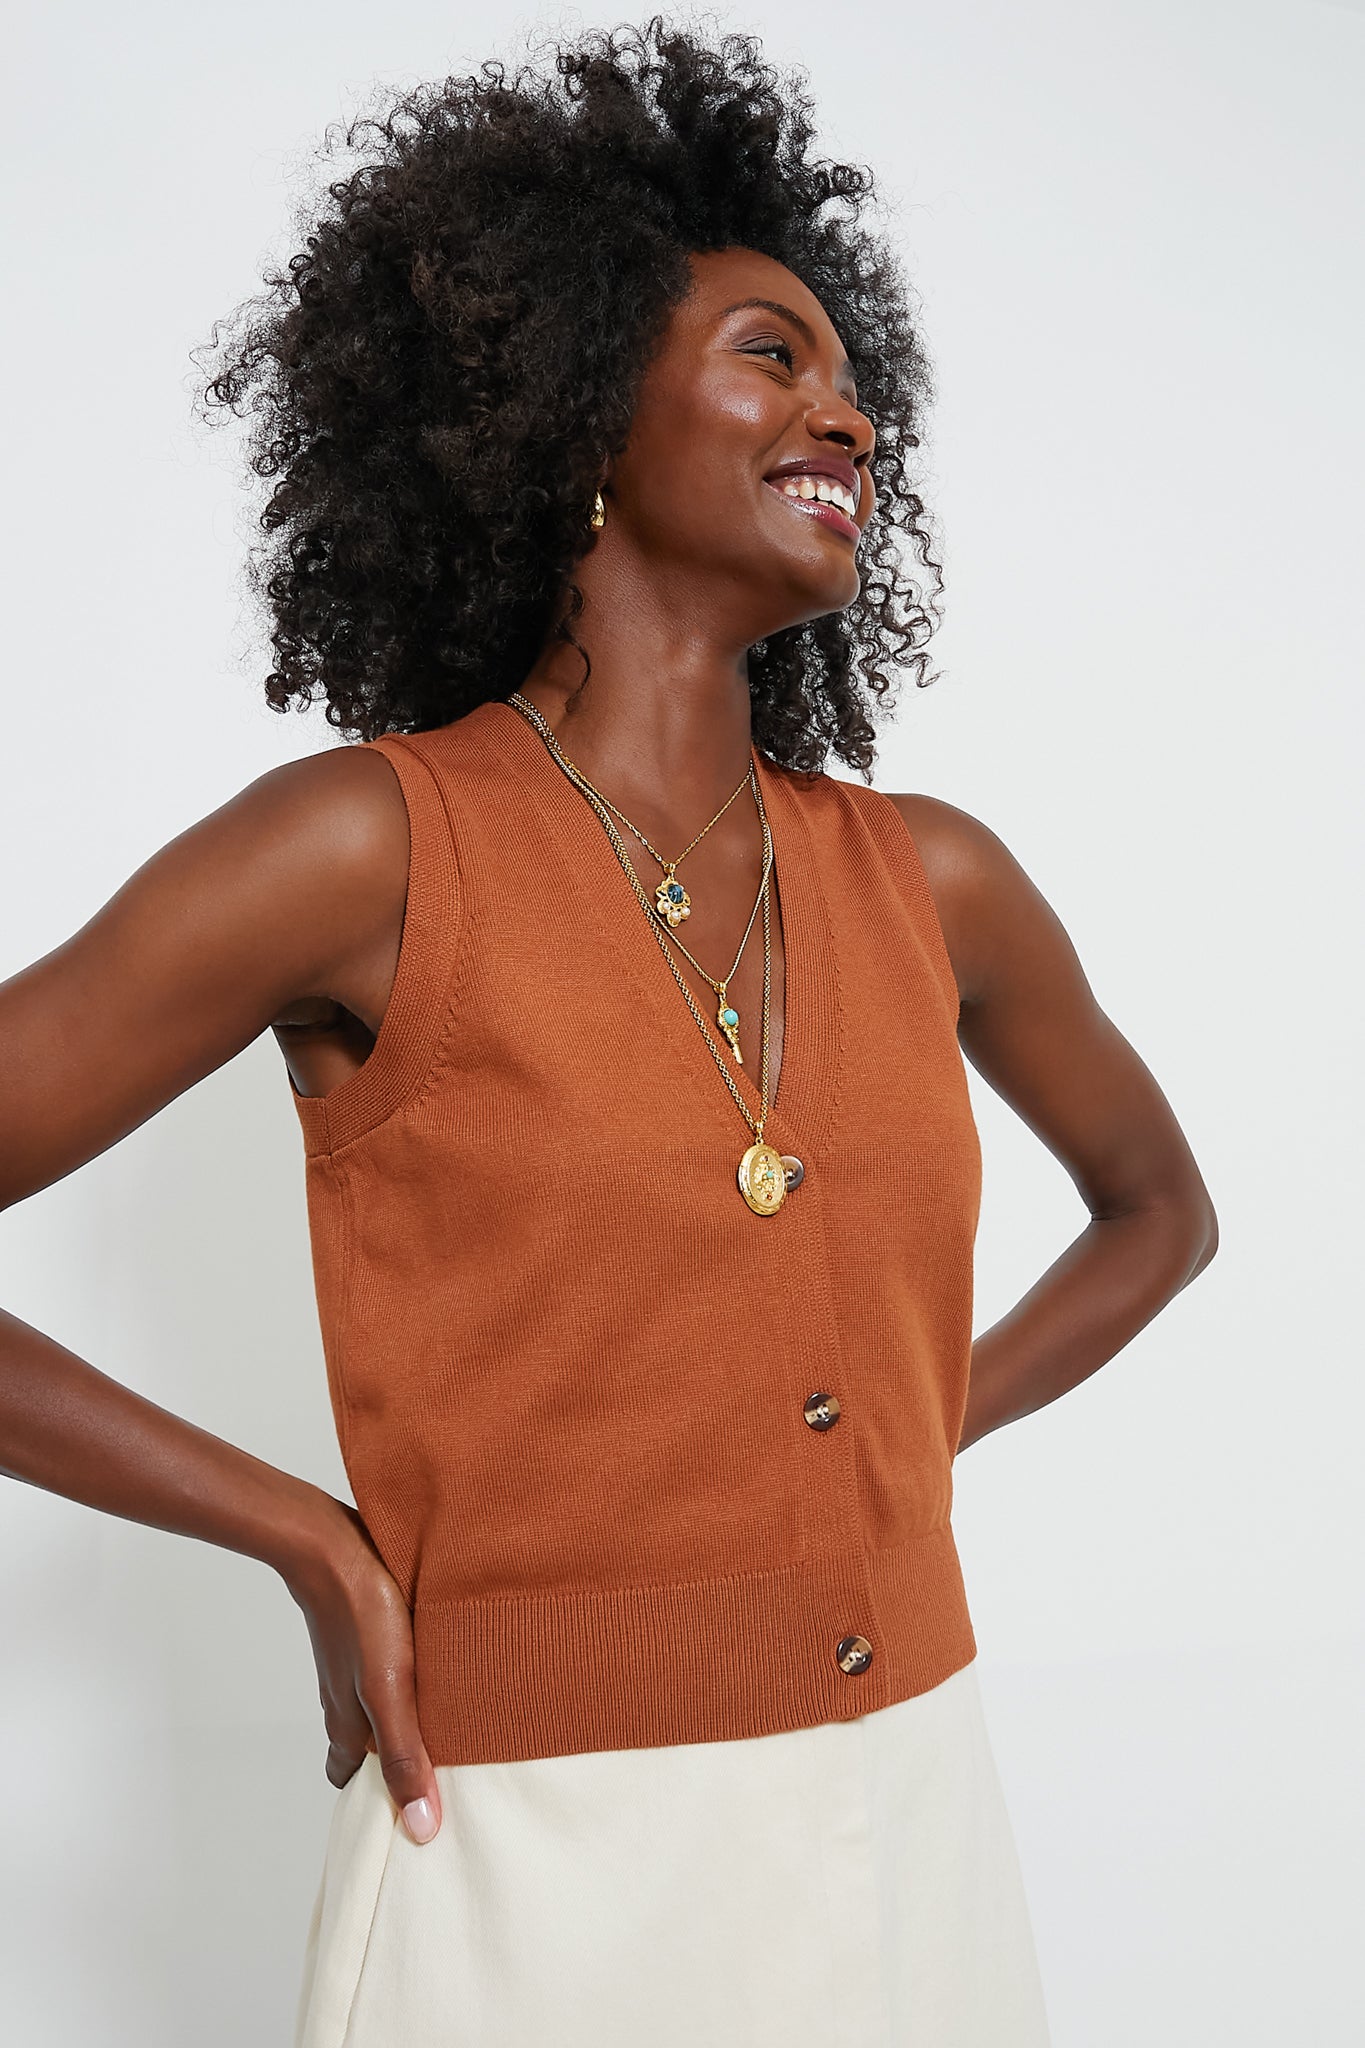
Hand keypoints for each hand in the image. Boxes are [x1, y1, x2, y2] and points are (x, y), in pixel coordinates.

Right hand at [285, 1501, 442, 1844]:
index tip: (415, 1812)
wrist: (334, 1546)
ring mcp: (353, 1665)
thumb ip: (404, 1757)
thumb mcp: (391, 1694)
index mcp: (347, 1726)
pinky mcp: (366, 1633)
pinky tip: (436, 1668)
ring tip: (451, 1721)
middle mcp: (346, 1700)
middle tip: (444, 1768)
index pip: (354, 1781)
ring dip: (408, 1718)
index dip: (380, 1799)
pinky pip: (386, 1670)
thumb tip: (419, 1830)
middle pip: (368, 1745)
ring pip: (378, 1706)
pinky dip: (409, 1680)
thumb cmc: (364, 1617)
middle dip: (399, 1760)